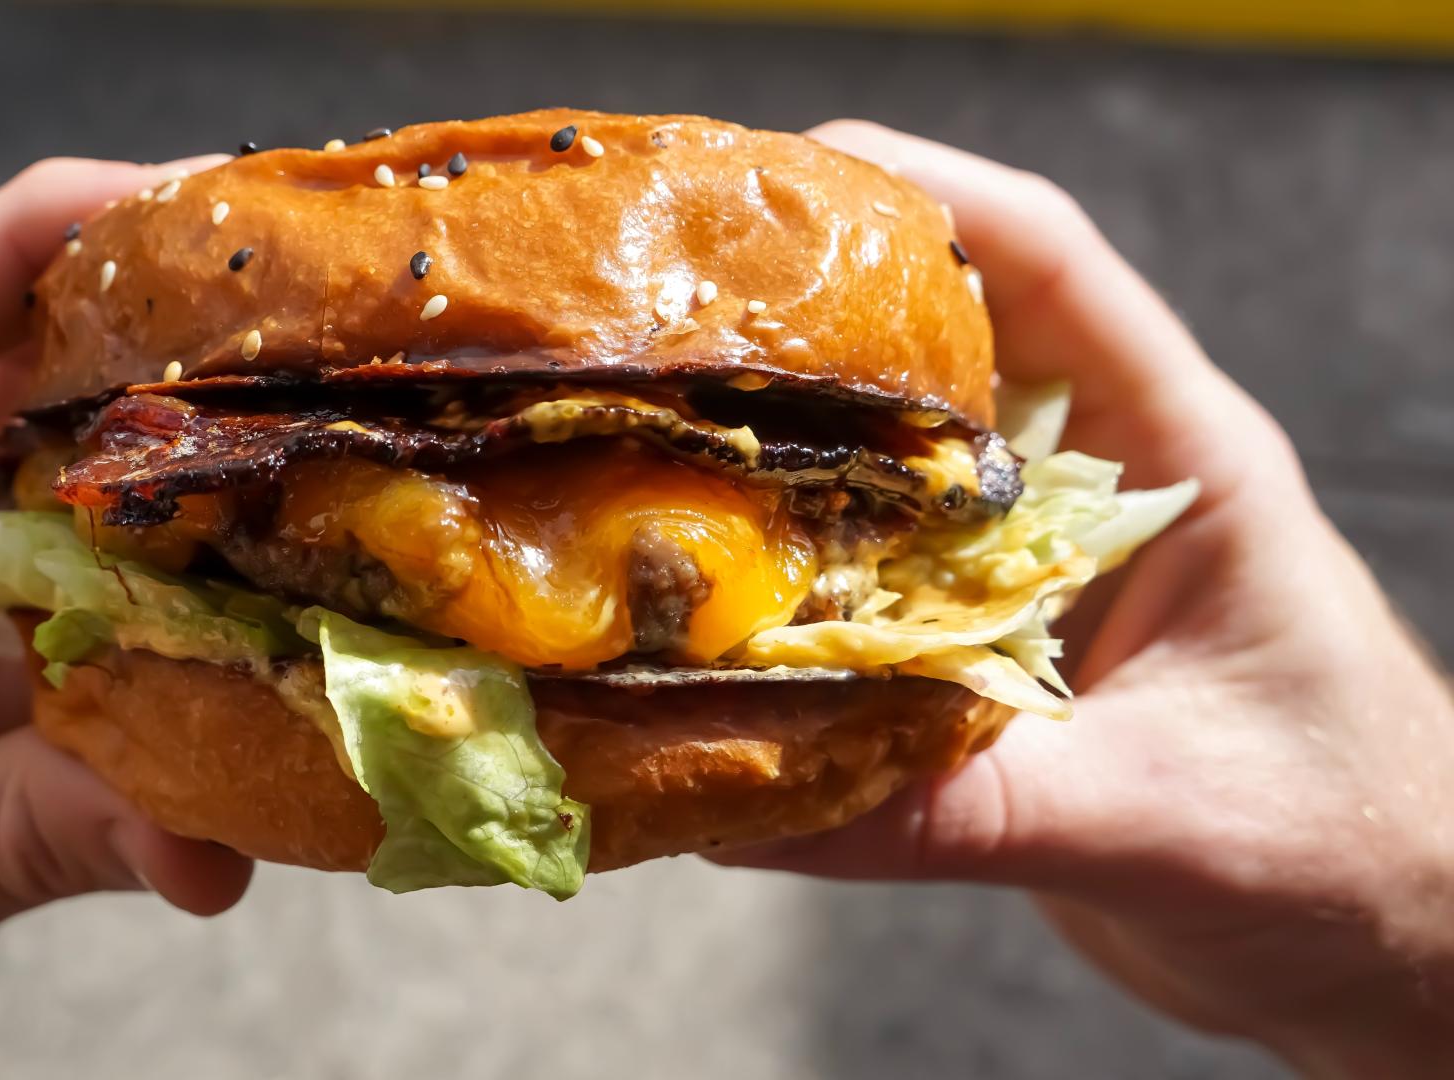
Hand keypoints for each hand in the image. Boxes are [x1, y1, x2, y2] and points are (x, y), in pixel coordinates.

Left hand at [0, 157, 251, 1078]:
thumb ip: (32, 830)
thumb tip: (222, 830)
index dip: (9, 252)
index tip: (151, 199)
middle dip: (123, 330)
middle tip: (271, 301)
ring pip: (59, 508)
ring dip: (170, 482)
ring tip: (301, 438)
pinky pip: (101, 644)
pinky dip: (181, 646)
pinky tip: (265, 659)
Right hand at [714, 122, 1453, 1077]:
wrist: (1391, 946)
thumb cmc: (1350, 852)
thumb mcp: (1160, 817)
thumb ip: (968, 807)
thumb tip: (760, 797)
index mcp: (1183, 461)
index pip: (1051, 269)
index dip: (923, 197)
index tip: (788, 179)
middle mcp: (1103, 494)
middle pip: (947, 347)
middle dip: (814, 317)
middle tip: (672, 313)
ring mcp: (1047, 573)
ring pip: (899, 473)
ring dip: (791, 459)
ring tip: (655, 446)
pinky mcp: (1007, 656)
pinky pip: (881, 594)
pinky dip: (800, 593)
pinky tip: (711, 613)